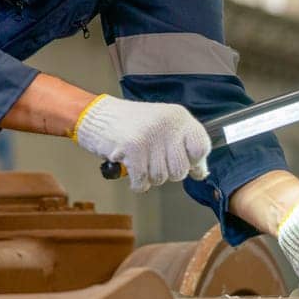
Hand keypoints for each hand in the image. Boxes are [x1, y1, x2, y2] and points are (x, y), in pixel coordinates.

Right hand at [71, 95, 210, 192]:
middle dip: (167, 172)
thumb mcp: (164, 126)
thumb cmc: (131, 123)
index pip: (201, 147)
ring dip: (148, 175)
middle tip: (153, 159)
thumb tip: (201, 171)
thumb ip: (184, 146)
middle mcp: (168, 125)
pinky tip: (131, 168)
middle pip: (181, 169)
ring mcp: (150, 136)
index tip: (184, 162)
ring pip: (161, 178)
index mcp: (179, 117)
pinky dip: (136, 182)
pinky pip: (142, 182)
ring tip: (140, 158)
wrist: (97, 115)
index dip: (194, 162)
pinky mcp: (133, 149)